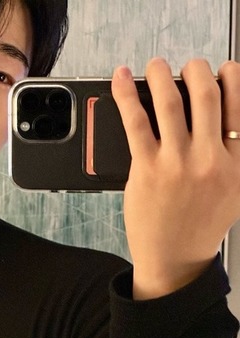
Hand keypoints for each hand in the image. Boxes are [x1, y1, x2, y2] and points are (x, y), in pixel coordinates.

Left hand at [111, 58, 239, 299]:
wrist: (174, 259)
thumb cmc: (200, 227)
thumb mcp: (235, 192)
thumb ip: (235, 158)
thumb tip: (229, 126)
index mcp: (237, 163)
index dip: (232, 80)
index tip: (225, 69)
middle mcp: (210, 158)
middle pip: (208, 97)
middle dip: (197, 70)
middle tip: (189, 65)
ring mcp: (177, 162)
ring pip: (172, 102)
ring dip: (162, 74)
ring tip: (157, 65)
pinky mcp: (147, 168)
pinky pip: (135, 121)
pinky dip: (127, 95)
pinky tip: (121, 79)